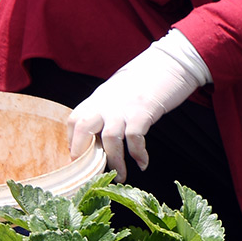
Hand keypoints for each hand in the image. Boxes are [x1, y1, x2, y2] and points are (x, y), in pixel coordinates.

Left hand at [67, 34, 203, 176]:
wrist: (168, 64)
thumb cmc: (142, 81)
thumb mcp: (116, 93)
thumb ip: (104, 111)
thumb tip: (97, 138)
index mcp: (97, 99)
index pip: (74, 121)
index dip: (73, 142)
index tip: (79, 160)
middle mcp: (106, 103)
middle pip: (83, 128)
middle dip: (83, 152)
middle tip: (90, 173)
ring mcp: (123, 107)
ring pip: (110, 140)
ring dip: (115, 162)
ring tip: (121, 177)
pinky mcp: (142, 112)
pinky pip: (135, 139)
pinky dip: (138, 154)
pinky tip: (143, 163)